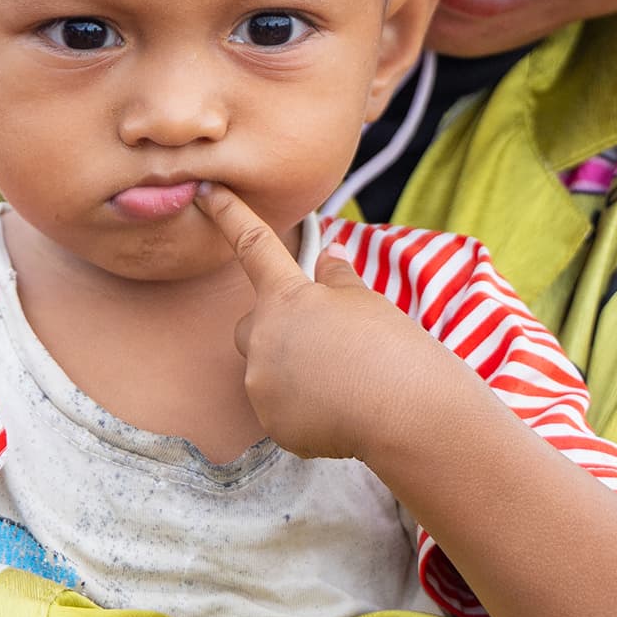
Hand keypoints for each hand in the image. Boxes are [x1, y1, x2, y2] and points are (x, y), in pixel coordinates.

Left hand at [195, 185, 475, 462]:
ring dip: (292, 371)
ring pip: (266, 369)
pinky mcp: (272, 424)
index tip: (208, 192)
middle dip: (277, 328)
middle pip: (250, 325)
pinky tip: (340, 411)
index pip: (253, 245)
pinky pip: (279, 408)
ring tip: (343, 382)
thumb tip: (327, 256)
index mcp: (285, 297)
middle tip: (324, 342)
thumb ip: (336, 278)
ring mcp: (261, 384)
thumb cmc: (394, 350)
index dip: (229, 215)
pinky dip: (302, 408)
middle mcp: (261, 339)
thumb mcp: (367, 300)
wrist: (409, 416)